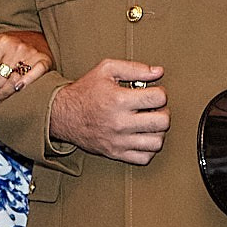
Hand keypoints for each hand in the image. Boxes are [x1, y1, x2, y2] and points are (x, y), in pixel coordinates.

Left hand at [0, 30, 54, 103]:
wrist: (40, 39)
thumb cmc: (14, 46)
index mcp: (1, 41)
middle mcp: (15, 46)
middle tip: (2, 80)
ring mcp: (30, 54)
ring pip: (11, 83)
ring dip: (7, 90)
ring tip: (5, 91)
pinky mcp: (43, 61)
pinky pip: (31, 78)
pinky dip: (25, 85)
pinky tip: (18, 88)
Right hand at [47, 59, 167, 164]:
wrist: (62, 115)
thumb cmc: (86, 91)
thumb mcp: (107, 70)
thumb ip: (134, 68)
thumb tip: (159, 72)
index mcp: (119, 100)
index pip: (159, 98)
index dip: (160, 93)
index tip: (153, 93)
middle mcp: (120, 123)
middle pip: (162, 122)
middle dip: (163, 112)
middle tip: (153, 109)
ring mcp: (119, 141)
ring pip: (157, 142)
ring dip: (158, 131)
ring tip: (148, 123)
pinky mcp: (116, 153)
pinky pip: (145, 158)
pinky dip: (148, 148)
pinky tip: (142, 136)